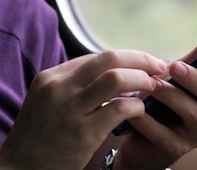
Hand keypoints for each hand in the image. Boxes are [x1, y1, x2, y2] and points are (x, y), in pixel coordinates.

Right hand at [0, 50, 166, 169]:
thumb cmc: (36, 139)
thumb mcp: (45, 102)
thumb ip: (71, 87)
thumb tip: (109, 75)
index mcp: (51, 78)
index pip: (95, 57)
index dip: (124, 58)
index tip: (143, 64)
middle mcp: (59, 88)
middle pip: (109, 58)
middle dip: (140, 59)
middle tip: (159, 66)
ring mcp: (70, 109)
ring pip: (116, 78)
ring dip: (142, 79)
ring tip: (154, 87)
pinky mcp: (83, 133)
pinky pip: (119, 109)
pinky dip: (136, 105)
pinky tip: (140, 110)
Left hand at [114, 29, 196, 169]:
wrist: (136, 135)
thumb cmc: (160, 101)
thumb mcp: (176, 76)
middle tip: (175, 66)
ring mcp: (196, 135)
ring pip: (195, 114)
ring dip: (172, 96)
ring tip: (151, 85)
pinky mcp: (175, 150)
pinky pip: (166, 135)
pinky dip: (150, 121)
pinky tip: (136, 111)